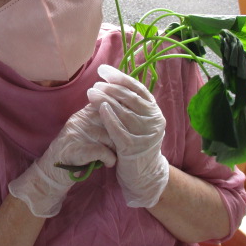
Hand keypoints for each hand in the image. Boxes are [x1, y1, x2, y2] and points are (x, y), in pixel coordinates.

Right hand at [8, 105, 115, 217]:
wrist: (52, 169)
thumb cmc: (73, 150)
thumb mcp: (82, 130)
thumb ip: (97, 120)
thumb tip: (121, 111)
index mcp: (83, 114)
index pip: (106, 104)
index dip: (120, 113)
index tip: (130, 122)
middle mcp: (80, 120)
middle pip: (111, 121)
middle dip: (121, 135)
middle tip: (123, 145)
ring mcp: (77, 134)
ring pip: (110, 137)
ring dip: (116, 149)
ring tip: (115, 156)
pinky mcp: (77, 149)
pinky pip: (103, 151)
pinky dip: (110, 159)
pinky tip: (109, 163)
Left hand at [87, 64, 168, 207]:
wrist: (144, 175)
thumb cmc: (136, 144)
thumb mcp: (138, 122)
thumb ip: (130, 105)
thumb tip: (111, 82)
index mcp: (155, 111)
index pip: (138, 89)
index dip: (120, 78)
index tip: (104, 70)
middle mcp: (154, 121)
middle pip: (130, 98)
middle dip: (111, 87)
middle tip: (96, 82)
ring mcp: (146, 134)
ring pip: (124, 112)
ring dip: (106, 99)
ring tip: (91, 92)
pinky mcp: (134, 147)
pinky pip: (119, 129)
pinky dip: (109, 117)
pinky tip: (99, 108)